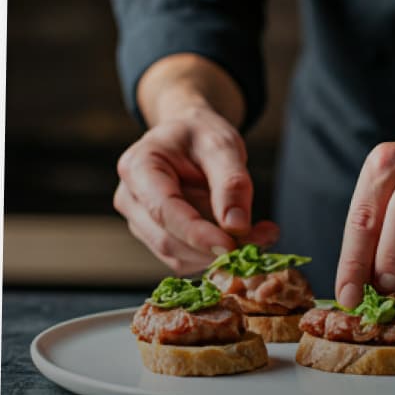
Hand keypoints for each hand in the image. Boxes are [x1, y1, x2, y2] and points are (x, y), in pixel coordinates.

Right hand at [114, 104, 278, 273]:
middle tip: (264, 238)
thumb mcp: (222, 145)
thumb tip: (237, 227)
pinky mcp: (157, 239)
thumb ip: (231, 184)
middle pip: (169, 240)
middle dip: (216, 248)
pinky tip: (243, 236)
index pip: (164, 210)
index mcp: (138, 167)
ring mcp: (140, 222)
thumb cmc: (202, 135)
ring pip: (179, 257)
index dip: (197, 234)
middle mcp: (130, 199)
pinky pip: (187, 260)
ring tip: (261, 233)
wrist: (190, 138)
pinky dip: (217, 256)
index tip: (232, 247)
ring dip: (220, 255)